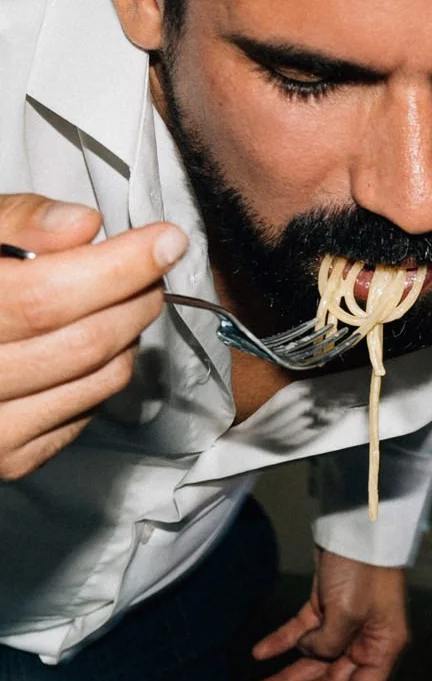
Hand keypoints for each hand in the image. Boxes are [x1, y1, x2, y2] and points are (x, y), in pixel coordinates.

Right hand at [0, 193, 186, 478]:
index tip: (166, 241)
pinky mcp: (9, 459)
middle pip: (82, 343)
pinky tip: (91, 346)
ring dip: (128, 335)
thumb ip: (20, 222)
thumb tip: (84, 225)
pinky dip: (105, 373)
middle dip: (135, 299)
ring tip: (121, 302)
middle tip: (152, 271)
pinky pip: (88, 412)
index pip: (44, 297)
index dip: (117, 268)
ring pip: (97, 379)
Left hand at [247, 548, 409, 680]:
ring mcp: (345, 623)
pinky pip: (300, 632)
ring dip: (284, 675)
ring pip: (311, 659)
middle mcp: (365, 640)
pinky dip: (280, 643)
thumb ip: (327, 645)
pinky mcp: (325, 605)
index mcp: (382, 647)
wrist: (356, 526)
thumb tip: (310, 655)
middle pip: (328, 680)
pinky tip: (259, 654)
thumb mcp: (347, 613)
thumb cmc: (363, 571)